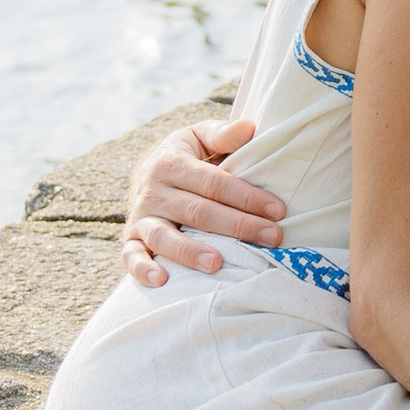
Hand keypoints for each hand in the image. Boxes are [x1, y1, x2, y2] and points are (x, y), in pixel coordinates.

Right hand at [123, 118, 281, 286]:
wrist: (144, 172)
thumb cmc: (184, 157)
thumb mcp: (198, 138)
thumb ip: (221, 134)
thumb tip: (249, 128)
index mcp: (171, 163)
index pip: (214, 183)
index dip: (247, 196)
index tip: (278, 210)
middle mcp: (153, 191)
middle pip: (198, 211)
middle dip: (237, 225)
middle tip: (272, 238)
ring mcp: (140, 217)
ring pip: (164, 237)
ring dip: (189, 252)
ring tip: (217, 264)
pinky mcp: (130, 240)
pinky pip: (131, 257)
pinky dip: (143, 270)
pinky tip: (163, 281)